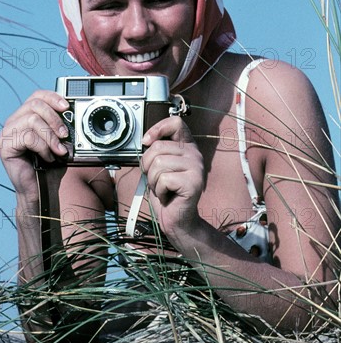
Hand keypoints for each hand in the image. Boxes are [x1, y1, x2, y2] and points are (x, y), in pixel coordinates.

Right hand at [0, 90, 69, 197]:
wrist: (37, 190)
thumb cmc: (47, 165)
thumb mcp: (55, 139)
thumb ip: (58, 125)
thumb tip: (71, 113)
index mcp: (24, 117)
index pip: (36, 96)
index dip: (52, 97)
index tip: (67, 107)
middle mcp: (13, 122)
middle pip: (35, 105)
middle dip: (54, 119)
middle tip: (65, 134)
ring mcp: (7, 134)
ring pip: (33, 120)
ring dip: (51, 136)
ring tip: (58, 150)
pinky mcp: (6, 146)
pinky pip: (29, 137)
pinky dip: (43, 147)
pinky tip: (48, 157)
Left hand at [141, 117, 204, 240]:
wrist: (178, 219)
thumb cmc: (166, 193)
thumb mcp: (158, 167)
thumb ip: (156, 151)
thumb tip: (146, 140)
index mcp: (187, 147)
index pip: (175, 123)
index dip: (158, 128)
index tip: (147, 141)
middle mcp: (194, 154)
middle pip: (157, 147)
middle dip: (148, 166)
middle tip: (157, 180)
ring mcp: (196, 167)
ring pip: (158, 163)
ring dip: (153, 181)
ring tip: (163, 189)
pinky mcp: (194, 182)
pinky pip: (163, 179)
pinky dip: (159, 191)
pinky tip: (168, 196)